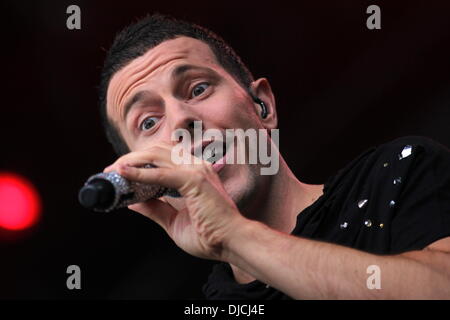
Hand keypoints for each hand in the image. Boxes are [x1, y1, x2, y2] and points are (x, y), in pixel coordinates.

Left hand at [104, 142, 247, 260]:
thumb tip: (133, 202)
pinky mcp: (194, 180)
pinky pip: (160, 174)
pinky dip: (140, 174)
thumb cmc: (210, 235)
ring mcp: (196, 170)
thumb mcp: (173, 221)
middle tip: (111, 170)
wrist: (232, 243)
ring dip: (131, 162)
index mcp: (194, 172)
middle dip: (130, 158)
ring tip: (113, 171)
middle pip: (155, 151)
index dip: (139, 160)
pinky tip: (124, 174)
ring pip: (155, 157)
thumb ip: (154, 208)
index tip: (120, 171)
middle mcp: (195, 166)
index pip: (162, 156)